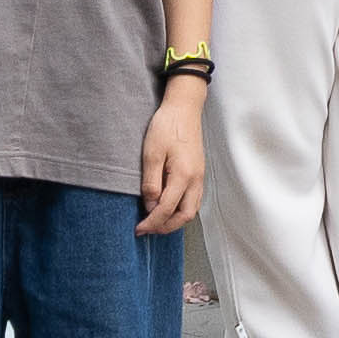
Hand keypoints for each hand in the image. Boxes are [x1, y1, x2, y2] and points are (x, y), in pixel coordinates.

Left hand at [140, 73, 203, 235]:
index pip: (166, 209)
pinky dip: (181, 210)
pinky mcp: (198, 173)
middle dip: (166, 227)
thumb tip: (150, 205)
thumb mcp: (151, 153)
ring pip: (191, 210)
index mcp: (183, 175)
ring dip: (175, 220)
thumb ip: (151, 182)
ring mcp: (200, 177)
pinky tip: (168, 207)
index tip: (138, 228)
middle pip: (185, 216)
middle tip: (147, 229)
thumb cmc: (167, 126)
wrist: (184, 108)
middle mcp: (196, 180)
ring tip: (156, 222)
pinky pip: (193, 200)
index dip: (151, 222)